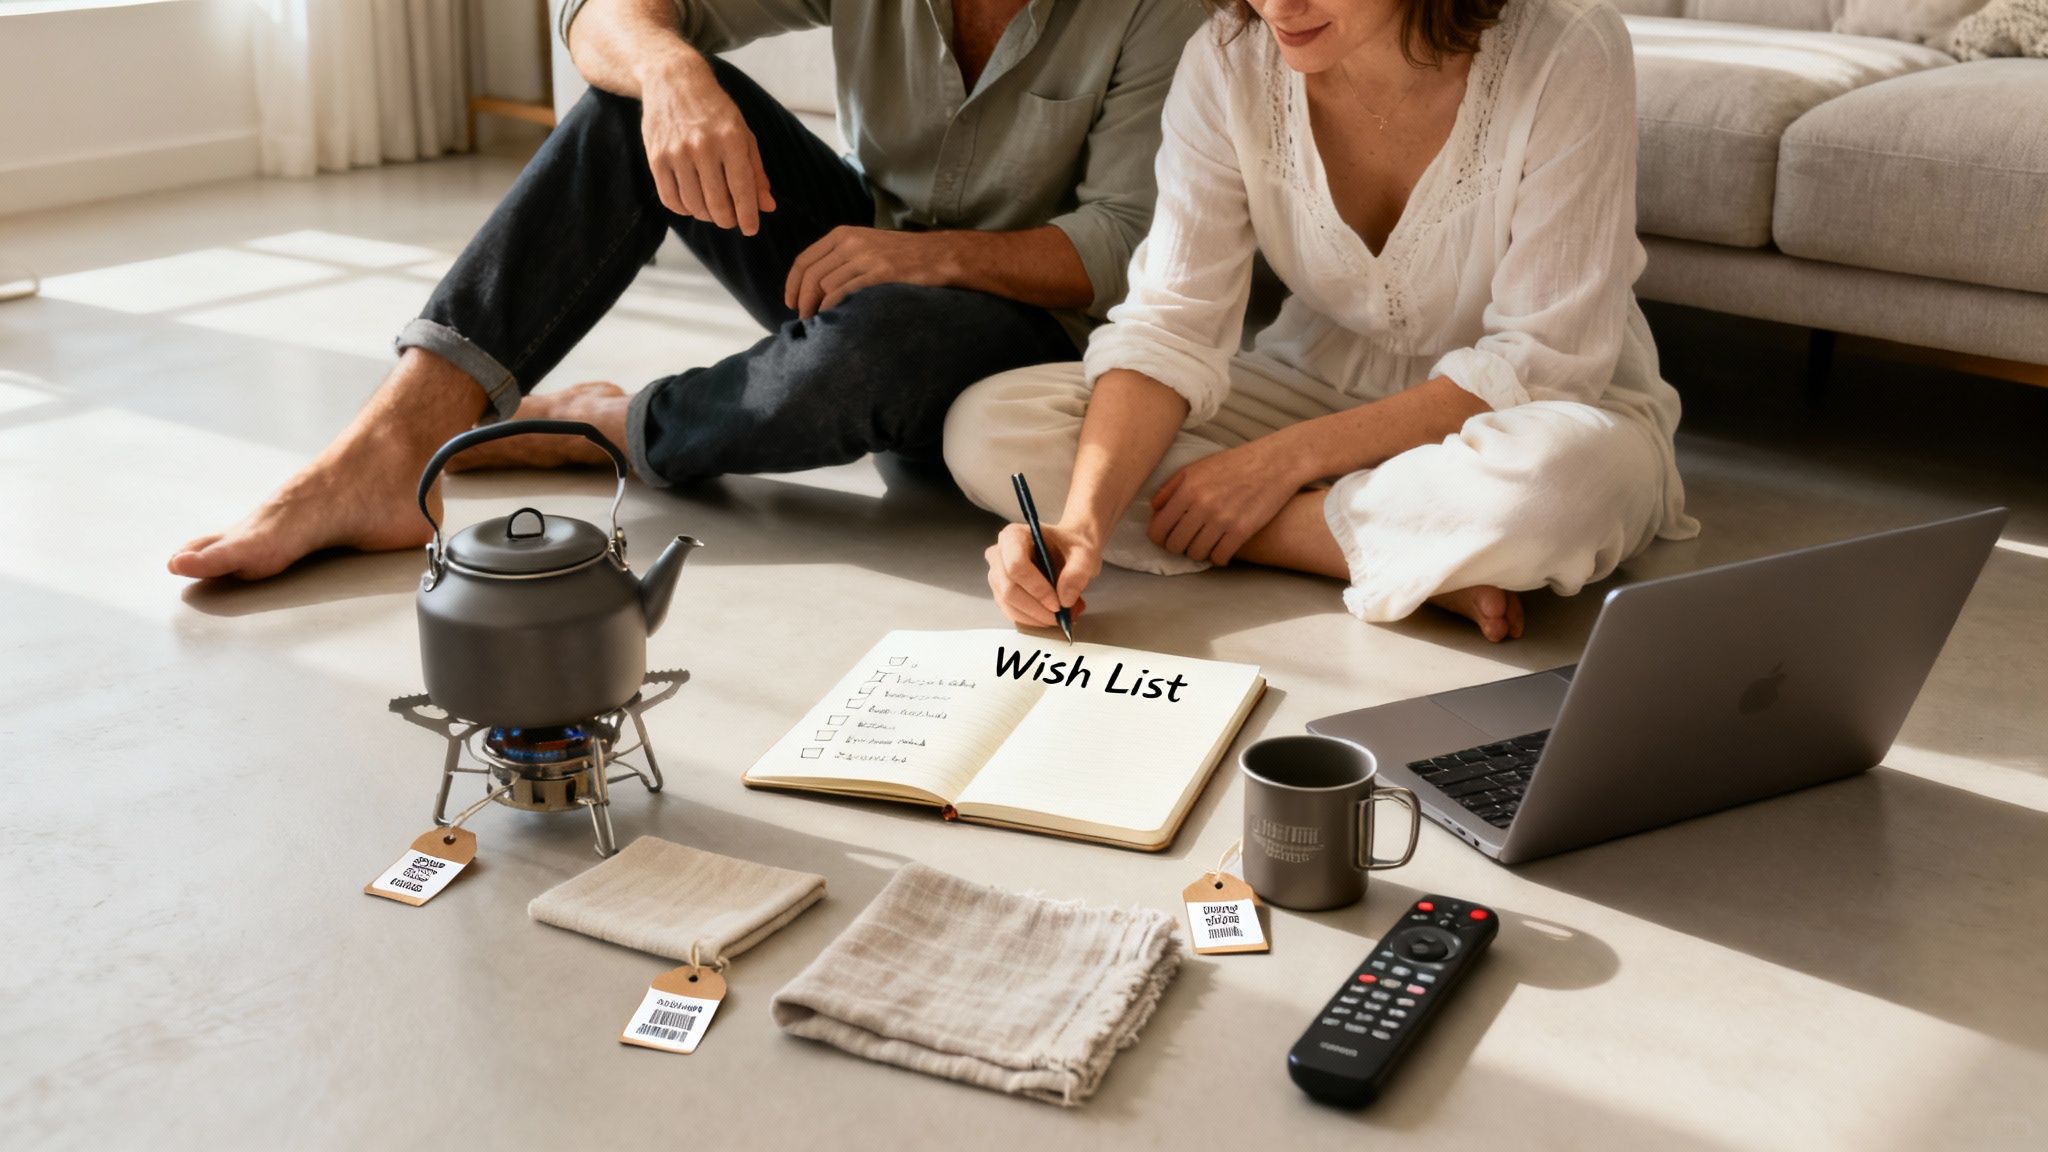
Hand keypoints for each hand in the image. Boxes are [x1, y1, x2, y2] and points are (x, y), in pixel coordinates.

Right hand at [640, 62, 774, 234]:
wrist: (672, 81)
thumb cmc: (714, 109)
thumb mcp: (743, 133)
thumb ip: (756, 171)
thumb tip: (767, 206)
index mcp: (731, 139)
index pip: (742, 189)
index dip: (748, 215)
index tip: (750, 229)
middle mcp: (703, 146)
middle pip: (717, 204)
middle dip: (728, 219)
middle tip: (731, 219)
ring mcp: (677, 153)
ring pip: (694, 205)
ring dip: (706, 215)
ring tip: (713, 210)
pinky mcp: (656, 157)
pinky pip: (670, 199)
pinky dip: (684, 209)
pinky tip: (692, 203)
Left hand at [785, 227, 953, 318]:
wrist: (937, 255)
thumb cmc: (902, 255)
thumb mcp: (866, 245)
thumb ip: (841, 257)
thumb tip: (816, 284)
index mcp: (843, 235)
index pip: (804, 260)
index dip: (792, 284)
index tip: (790, 303)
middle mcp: (850, 243)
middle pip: (811, 276)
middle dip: (802, 301)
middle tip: (803, 319)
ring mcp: (864, 257)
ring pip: (824, 287)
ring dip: (816, 309)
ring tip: (818, 323)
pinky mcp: (879, 273)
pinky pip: (844, 293)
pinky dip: (832, 308)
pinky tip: (833, 318)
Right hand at [984, 522, 1099, 629]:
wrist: (1068, 550)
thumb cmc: (1072, 547)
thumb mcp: (1085, 554)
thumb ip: (1078, 572)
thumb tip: (1065, 599)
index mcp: (1014, 536)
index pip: (1016, 565)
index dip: (1036, 588)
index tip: (1058, 603)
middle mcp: (998, 553)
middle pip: (1008, 588)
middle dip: (1035, 608)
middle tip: (1060, 616)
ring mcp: (996, 574)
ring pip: (1007, 603)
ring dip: (1034, 617)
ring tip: (1059, 617)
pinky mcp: (1000, 591)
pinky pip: (1009, 611)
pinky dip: (1030, 619)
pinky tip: (1048, 617)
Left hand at [1148, 439, 1303, 564]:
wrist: (1275, 462)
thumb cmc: (1235, 463)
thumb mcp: (1197, 467)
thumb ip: (1171, 487)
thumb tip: (1153, 509)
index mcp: (1188, 489)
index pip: (1158, 528)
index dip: (1158, 538)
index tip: (1166, 538)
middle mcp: (1202, 505)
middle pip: (1175, 545)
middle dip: (1177, 547)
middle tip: (1186, 542)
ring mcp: (1222, 519)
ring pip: (1196, 554)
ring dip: (1198, 553)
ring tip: (1204, 544)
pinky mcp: (1242, 531)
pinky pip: (1219, 558)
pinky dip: (1218, 558)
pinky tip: (1221, 549)